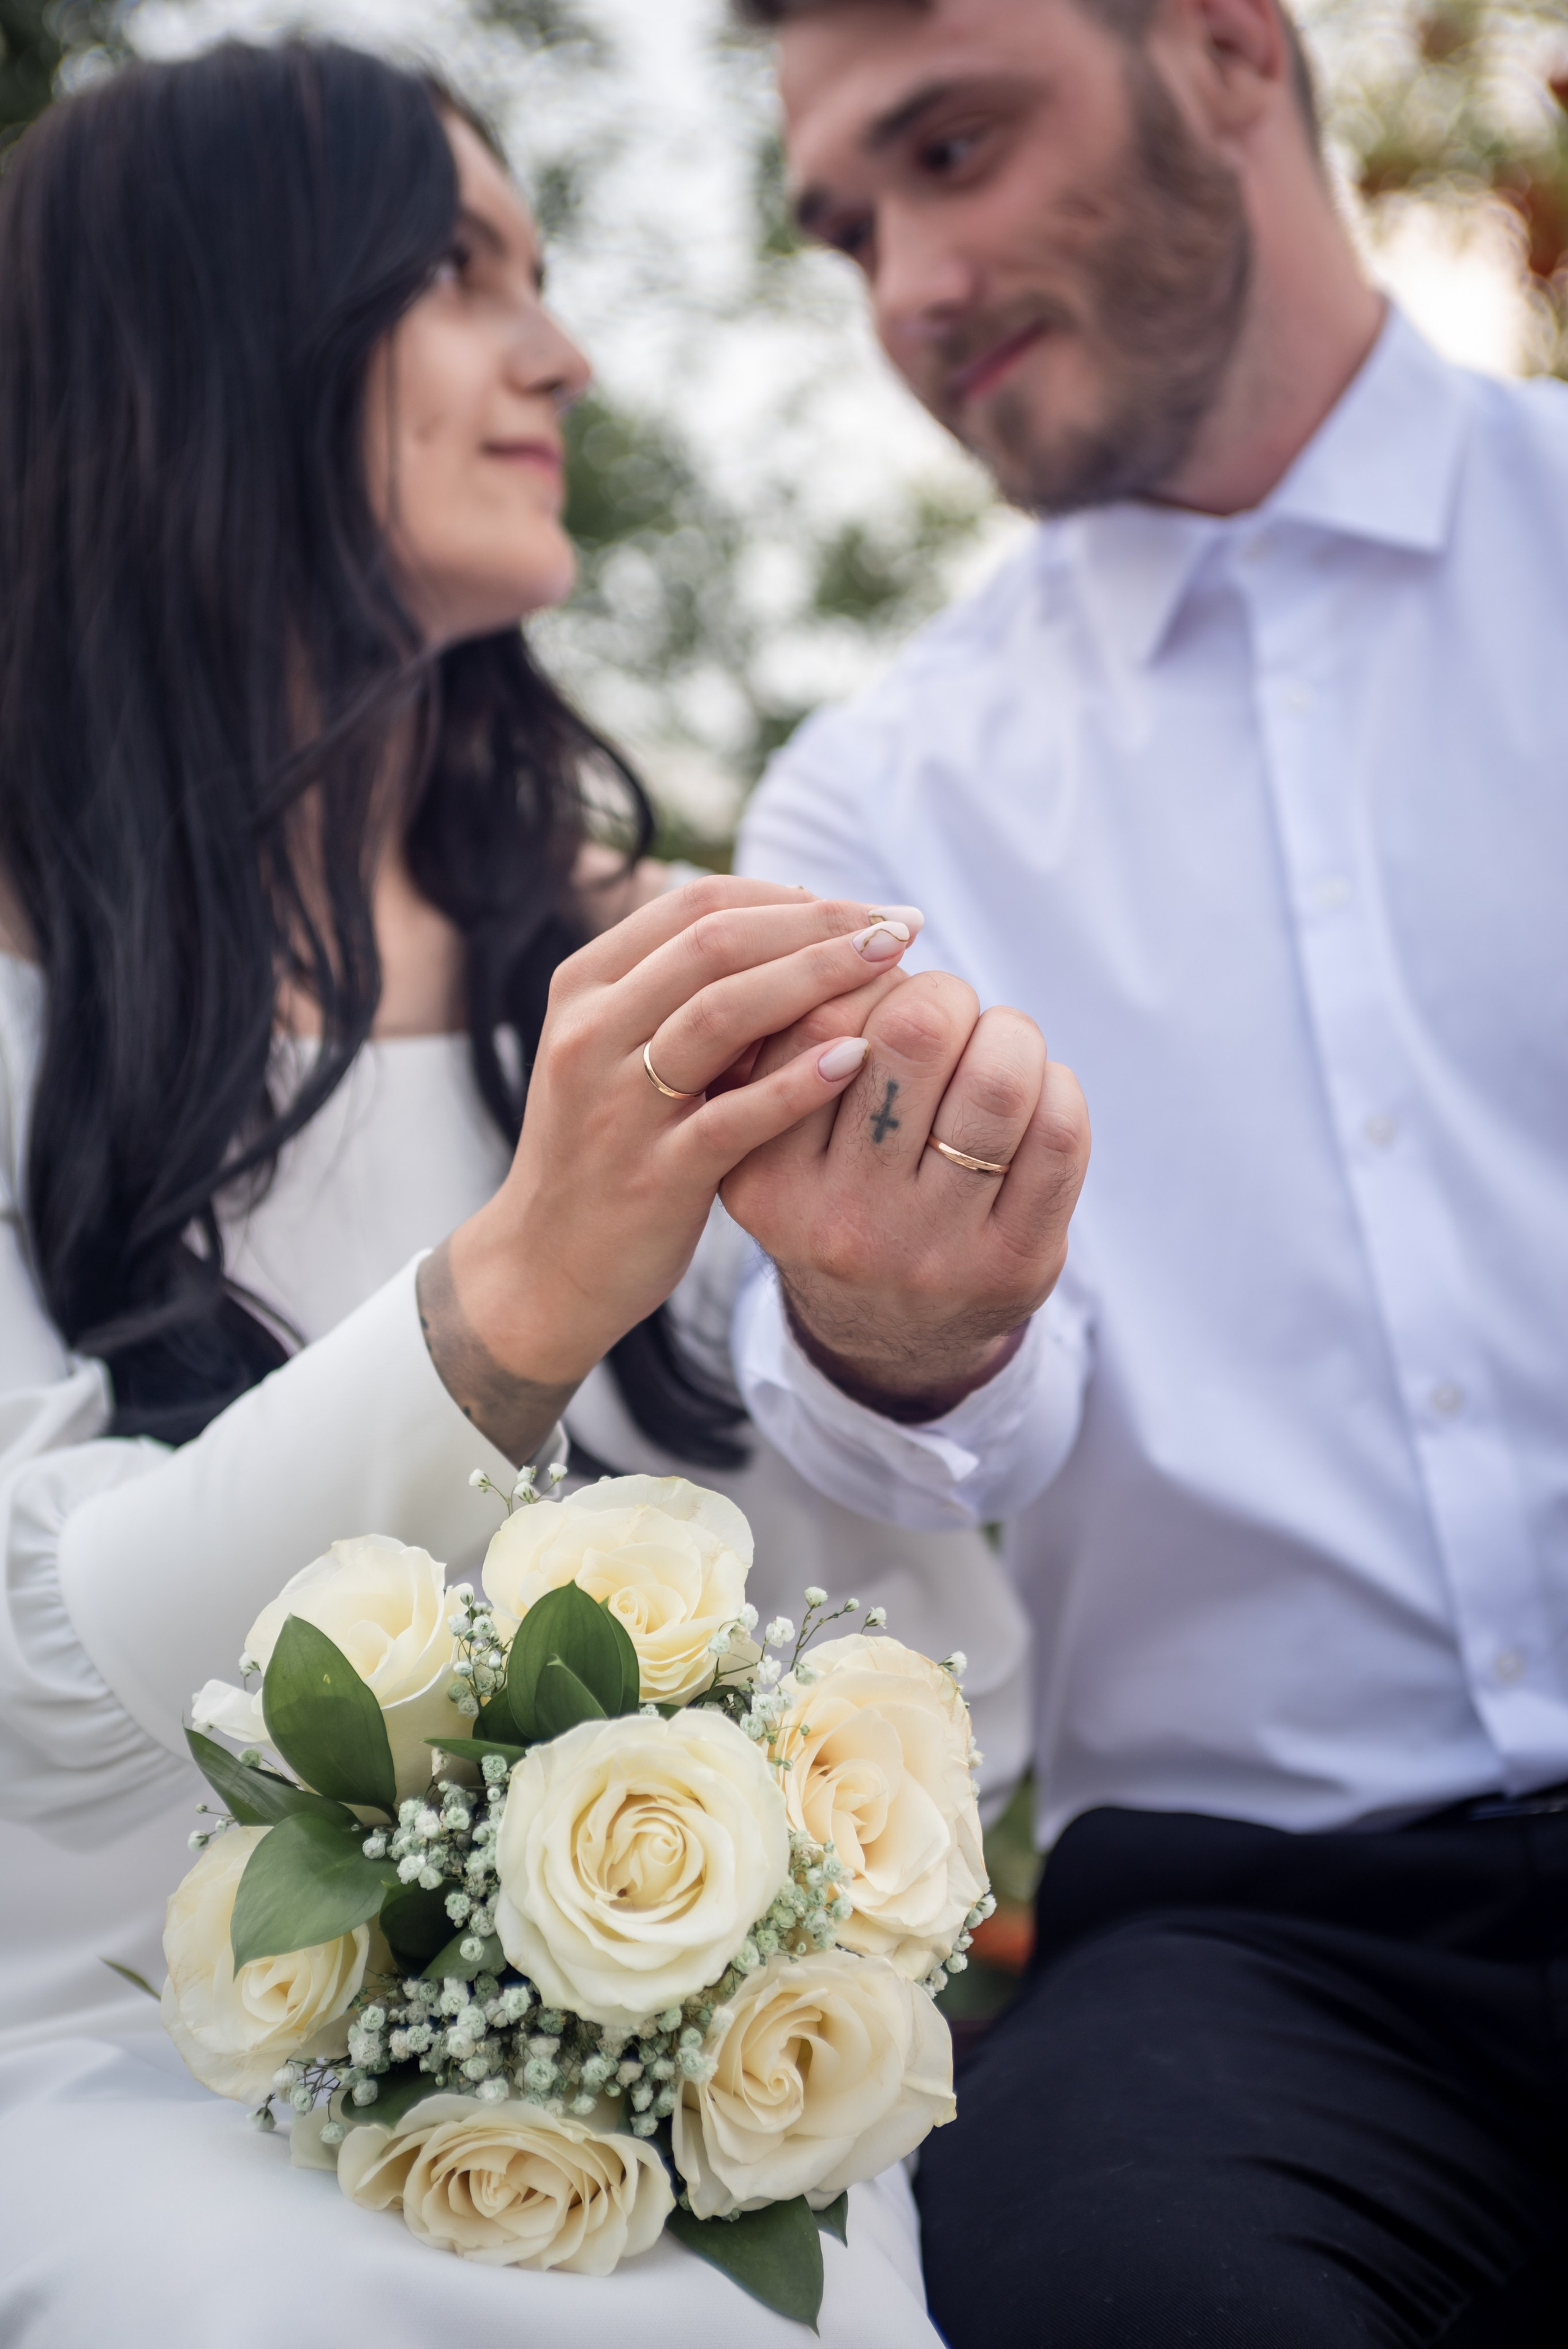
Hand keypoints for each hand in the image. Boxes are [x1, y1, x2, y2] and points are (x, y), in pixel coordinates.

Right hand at [420, 879, 923, 1456]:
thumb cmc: (609, 1145)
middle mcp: (591, 1033)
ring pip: (720, 1013)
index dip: (789, 896)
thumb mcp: (624, 1049)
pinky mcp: (652, 1176)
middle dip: (818, 926)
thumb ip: (689, 991)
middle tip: (898, 926)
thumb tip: (800, 918)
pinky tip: (859, 1058)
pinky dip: (797, 1082)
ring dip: (816, 978)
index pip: (695, 906)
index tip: (862, 907)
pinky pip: (733, 1117)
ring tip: (891, 966)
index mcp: (585, 987)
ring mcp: (617, 1106)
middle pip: (715, 944)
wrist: (544, 1266)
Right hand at [720, 967, 1089, 1419]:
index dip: (866, 975)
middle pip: (919, 1033)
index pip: (823, 1019)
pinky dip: (1055, 1085)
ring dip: (1009, 1034)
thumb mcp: (774, 1146)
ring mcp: (932, 1250)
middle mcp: (843, 1223)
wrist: (888, 1336)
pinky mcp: (1013, 1266)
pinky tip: (1034, 1096)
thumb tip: (841, 941)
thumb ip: (785, 1053)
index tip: (877, 984)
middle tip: (945, 1012)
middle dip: (946, 996)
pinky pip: (1058, 1132)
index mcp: (766, 1179)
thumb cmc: (836, 1200)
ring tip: (996, 1045)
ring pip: (1000, 1080)